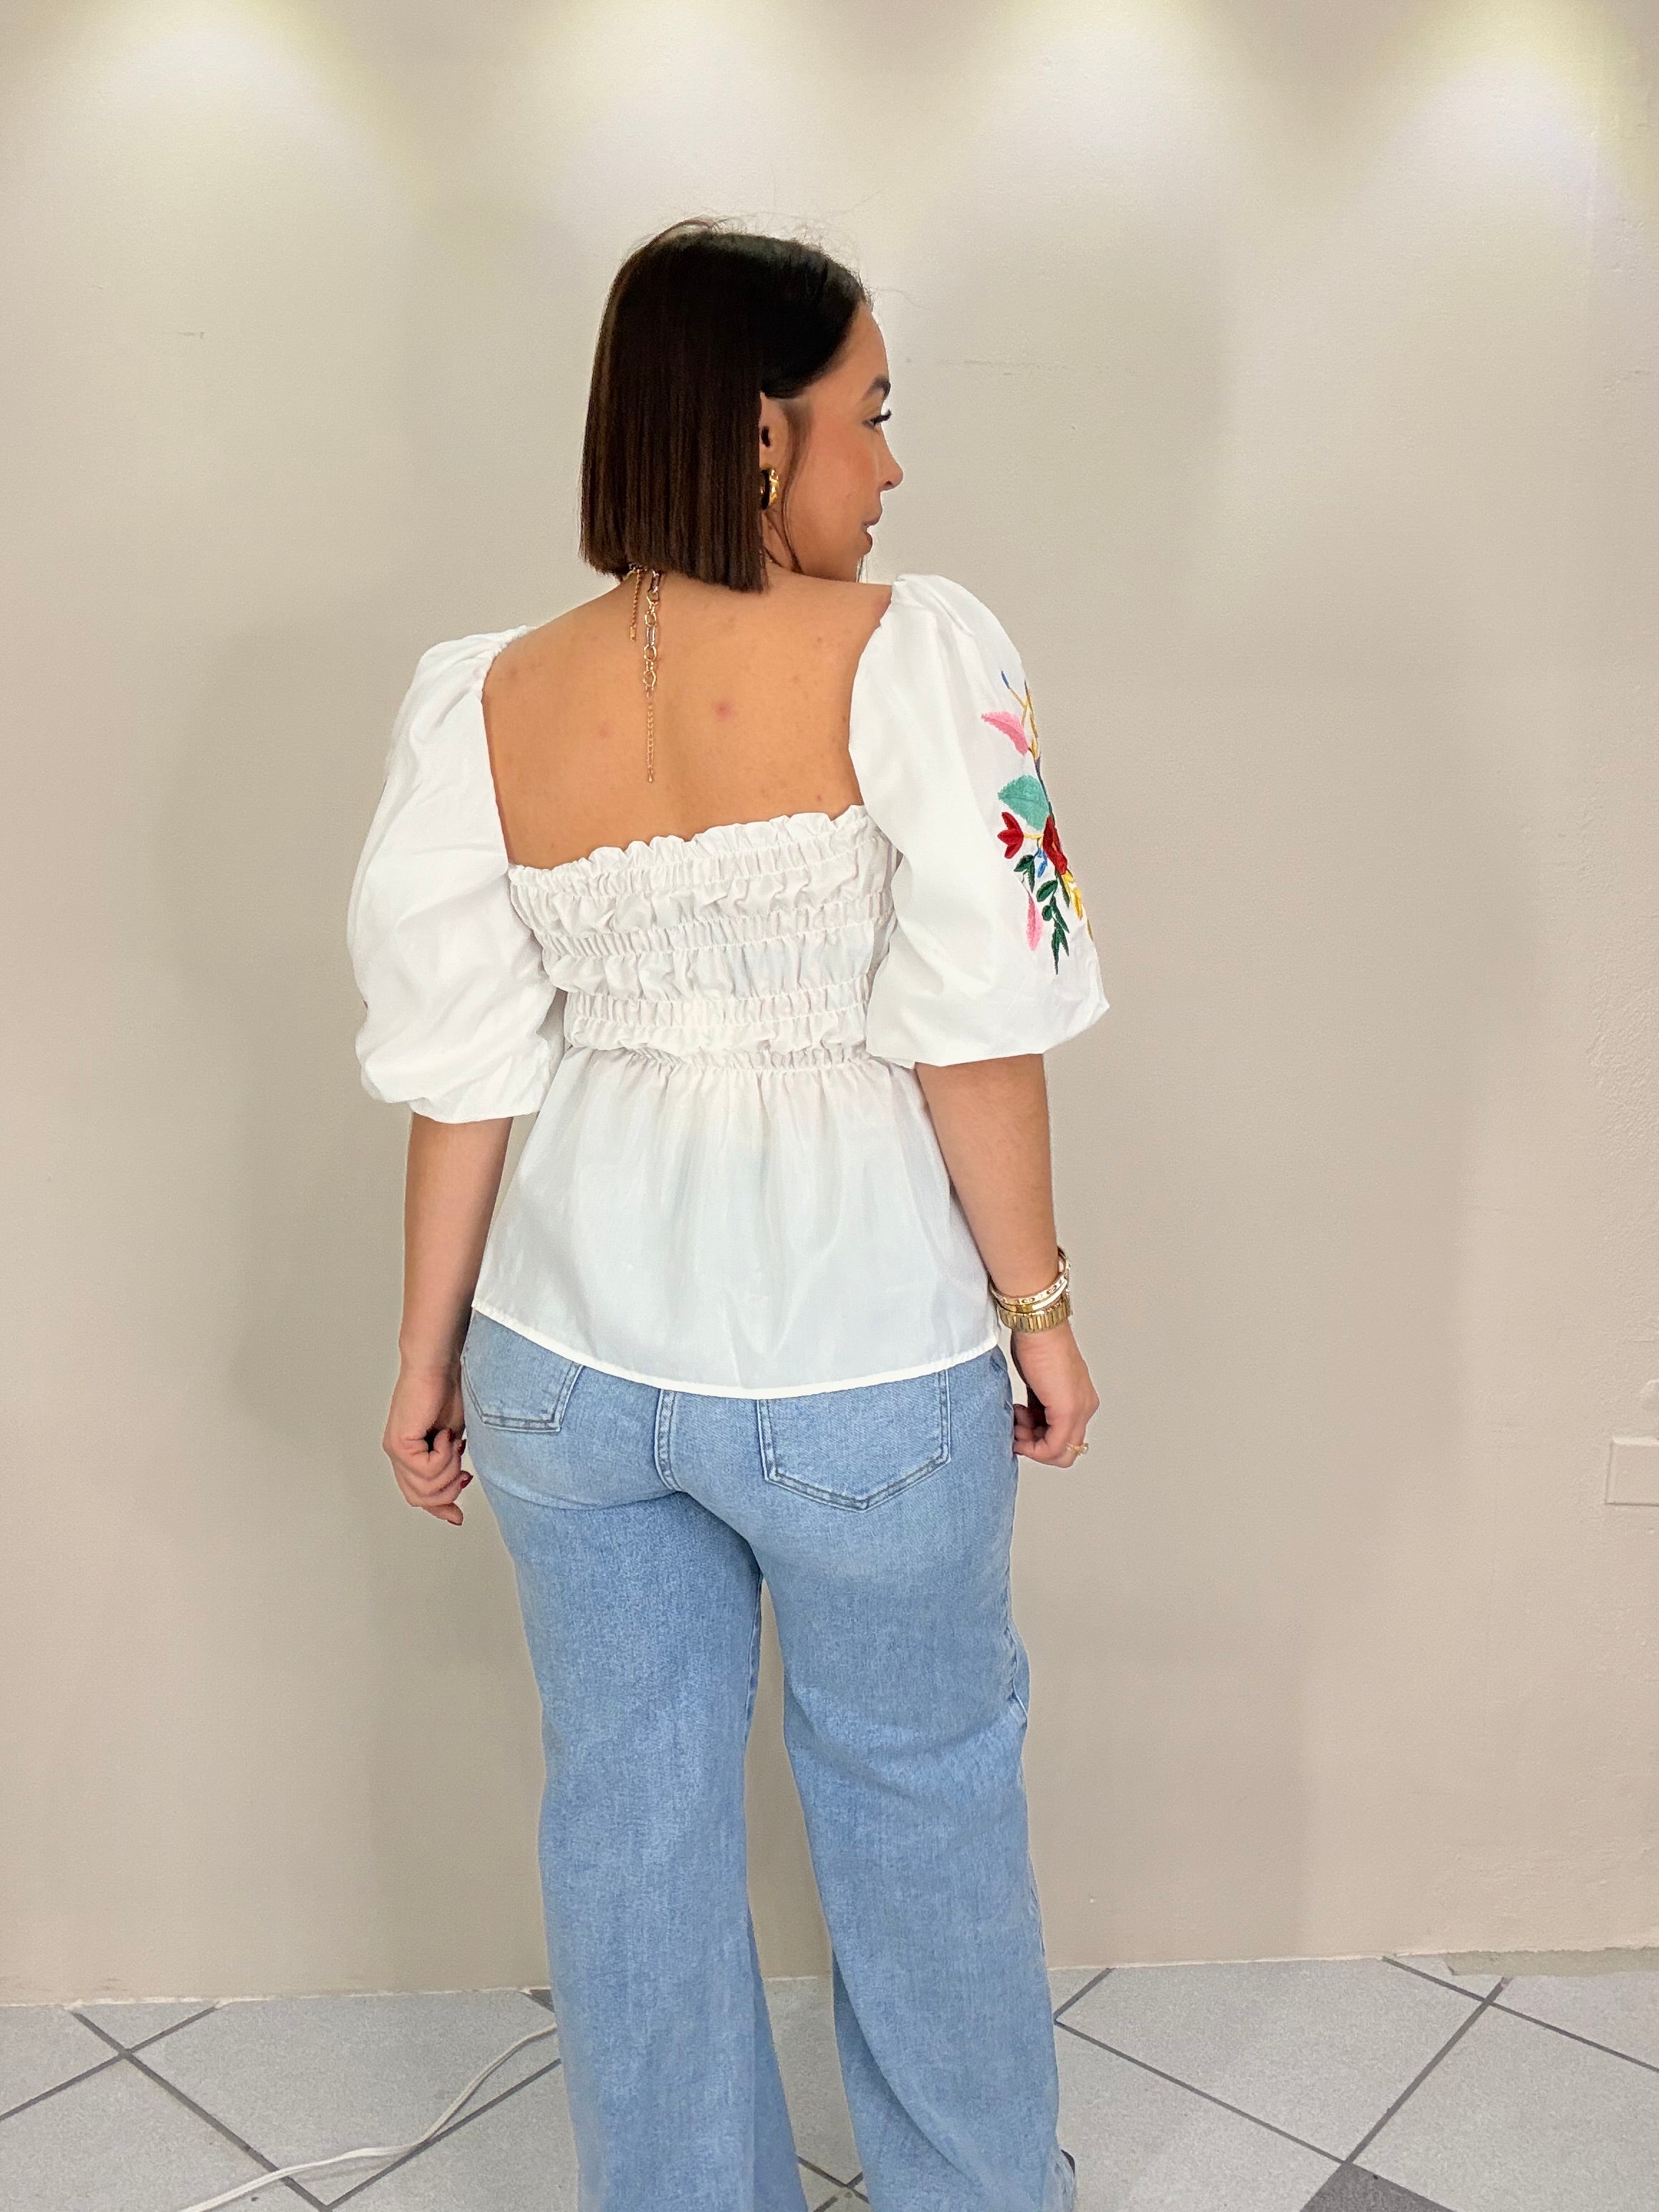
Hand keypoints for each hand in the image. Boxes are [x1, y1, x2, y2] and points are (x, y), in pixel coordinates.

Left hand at [383, 1361, 473, 1526]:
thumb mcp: (454, 1440)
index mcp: (409, 1455)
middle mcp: (397, 1455)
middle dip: (448, 1490)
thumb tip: (460, 1485)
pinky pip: (426, 1470)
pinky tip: (447, 1435)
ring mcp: (395, 1450)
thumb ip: (451, 1465)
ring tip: (454, 1444)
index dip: (439, 1508)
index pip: (417, 1496)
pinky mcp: (399, 1443)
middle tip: (463, 1469)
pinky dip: (444, 1456)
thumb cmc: (448, 1392)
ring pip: (424, 1488)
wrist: (440, 1366)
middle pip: (419, 1498)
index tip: (457, 1515)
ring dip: (449, 1470)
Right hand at [1008, 1322, 1098, 1467]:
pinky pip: (1053, 1446)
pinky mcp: (1068, 1410)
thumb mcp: (1039, 1384)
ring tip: (1016, 1419)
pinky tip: (1018, 1421)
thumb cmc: (1037, 1344)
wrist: (1038, 1326)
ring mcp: (1079, 1410)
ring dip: (1032, 1445)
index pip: (1064, 1440)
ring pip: (1059, 1453)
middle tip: (1017, 1429)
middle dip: (1036, 1448)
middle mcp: (1085, 1408)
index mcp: (1081, 1401)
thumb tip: (1029, 1425)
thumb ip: (1040, 1407)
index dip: (1039, 1441)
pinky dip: (1032, 1445)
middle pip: (1064, 1452)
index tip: (1020, 1425)